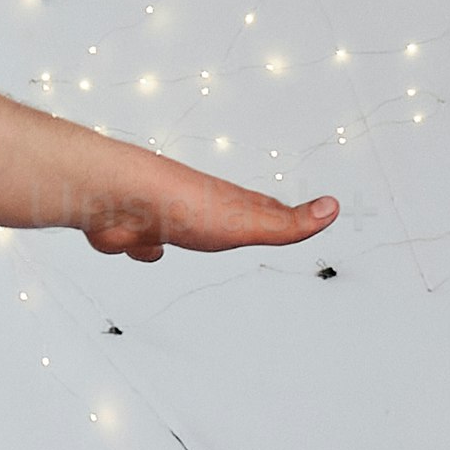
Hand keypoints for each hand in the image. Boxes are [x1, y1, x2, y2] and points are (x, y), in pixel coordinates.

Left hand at [69, 160, 337, 263]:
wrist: (117, 198)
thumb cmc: (181, 206)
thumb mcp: (247, 221)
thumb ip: (288, 223)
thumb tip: (333, 208)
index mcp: (228, 204)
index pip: (265, 210)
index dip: (286, 215)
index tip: (303, 214)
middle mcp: (198, 207)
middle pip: (228, 216)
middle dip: (245, 220)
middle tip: (263, 220)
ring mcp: (165, 217)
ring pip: (184, 227)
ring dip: (194, 232)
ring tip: (204, 235)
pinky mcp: (133, 231)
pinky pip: (143, 243)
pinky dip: (145, 248)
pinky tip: (147, 251)